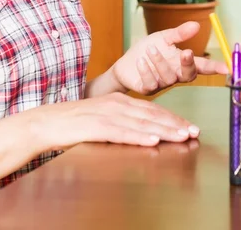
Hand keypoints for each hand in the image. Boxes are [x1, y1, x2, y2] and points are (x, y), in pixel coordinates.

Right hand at [34, 92, 200, 150]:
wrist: (46, 122)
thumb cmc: (75, 123)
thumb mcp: (104, 117)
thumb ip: (123, 122)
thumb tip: (145, 132)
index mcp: (120, 101)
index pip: (153, 109)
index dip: (173, 118)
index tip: (189, 126)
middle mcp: (117, 104)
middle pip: (153, 114)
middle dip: (176, 124)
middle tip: (194, 131)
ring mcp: (107, 114)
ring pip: (142, 123)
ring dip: (164, 131)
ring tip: (182, 136)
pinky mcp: (96, 126)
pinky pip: (122, 133)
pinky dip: (139, 137)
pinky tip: (152, 141)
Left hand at [110, 22, 227, 94]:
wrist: (126, 62)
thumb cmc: (148, 49)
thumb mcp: (164, 38)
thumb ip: (180, 33)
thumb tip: (197, 25)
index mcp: (182, 62)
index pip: (203, 66)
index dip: (215, 68)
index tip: (226, 67)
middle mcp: (176, 75)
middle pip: (188, 75)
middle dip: (188, 64)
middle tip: (186, 52)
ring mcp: (163, 84)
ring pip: (168, 77)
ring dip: (160, 62)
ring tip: (150, 49)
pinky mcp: (148, 89)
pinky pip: (151, 83)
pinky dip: (146, 71)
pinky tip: (140, 61)